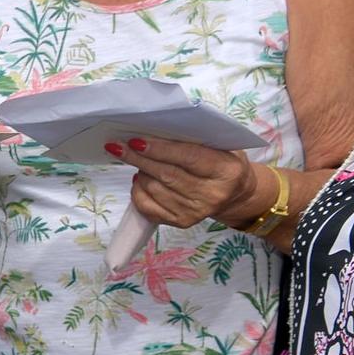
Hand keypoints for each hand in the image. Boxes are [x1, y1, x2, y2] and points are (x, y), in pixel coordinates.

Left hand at [109, 137, 260, 228]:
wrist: (234, 193)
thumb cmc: (222, 163)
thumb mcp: (219, 146)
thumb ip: (193, 140)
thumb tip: (152, 132)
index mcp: (226, 171)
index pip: (188, 157)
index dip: (160, 149)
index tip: (135, 141)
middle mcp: (212, 195)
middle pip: (167, 175)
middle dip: (139, 158)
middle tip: (118, 146)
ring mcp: (196, 212)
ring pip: (154, 189)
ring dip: (140, 172)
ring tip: (138, 160)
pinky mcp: (182, 222)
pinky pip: (148, 206)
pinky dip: (138, 190)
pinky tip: (141, 179)